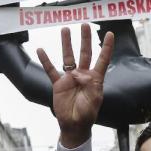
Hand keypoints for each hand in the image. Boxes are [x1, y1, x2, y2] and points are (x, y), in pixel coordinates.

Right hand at [36, 24, 113, 148]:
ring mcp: (70, 78)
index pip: (102, 59)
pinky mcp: (59, 84)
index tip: (110, 34)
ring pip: (68, 57)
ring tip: (65, 29)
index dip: (106, 47)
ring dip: (66, 43)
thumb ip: (90, 86)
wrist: (74, 125)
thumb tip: (80, 74)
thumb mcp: (94, 100)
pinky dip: (46, 60)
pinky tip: (41, 50)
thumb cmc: (87, 114)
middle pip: (85, 53)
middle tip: (84, 25)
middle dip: (85, 39)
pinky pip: (51, 70)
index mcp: (95, 79)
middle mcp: (83, 75)